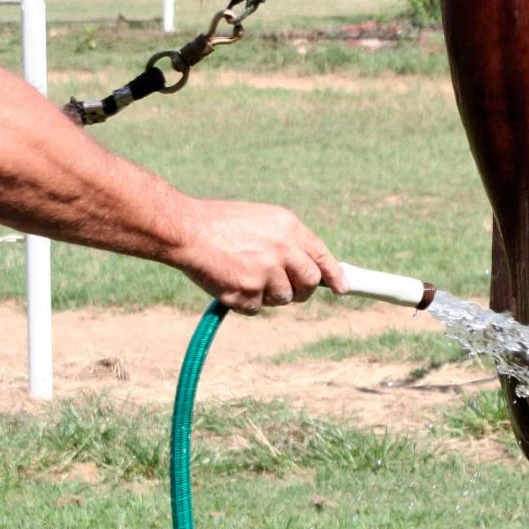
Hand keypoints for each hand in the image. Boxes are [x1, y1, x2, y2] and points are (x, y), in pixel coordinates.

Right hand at [168, 199, 346, 314]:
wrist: (185, 230)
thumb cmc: (221, 223)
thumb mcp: (263, 220)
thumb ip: (289, 241)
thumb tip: (314, 267)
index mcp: (289, 227)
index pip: (322, 256)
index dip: (334, 275)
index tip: (343, 287)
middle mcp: (282, 250)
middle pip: (310, 283)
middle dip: (302, 290)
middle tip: (287, 288)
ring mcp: (265, 273)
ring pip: (284, 299)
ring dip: (268, 294)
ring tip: (245, 274)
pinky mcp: (248, 293)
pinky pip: (258, 308)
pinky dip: (246, 302)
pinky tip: (230, 282)